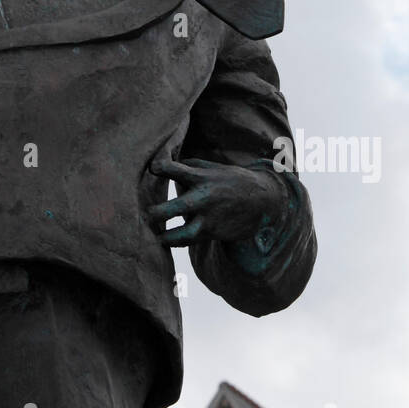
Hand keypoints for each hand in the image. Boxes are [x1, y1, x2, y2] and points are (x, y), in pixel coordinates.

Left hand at [147, 156, 284, 246]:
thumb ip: (189, 166)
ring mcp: (210, 218)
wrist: (262, 200)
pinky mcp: (215, 233)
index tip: (151, 169)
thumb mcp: (212, 168)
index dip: (159, 168)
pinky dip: (178, 242)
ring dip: (167, 237)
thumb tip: (164, 165)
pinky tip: (169, 241)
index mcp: (201, 177)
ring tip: (157, 237)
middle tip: (146, 214)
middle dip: (157, 213)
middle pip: (175, 208)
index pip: (174, 169)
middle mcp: (204, 198)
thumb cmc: (231, 180)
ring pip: (183, 234)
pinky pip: (192, 241)